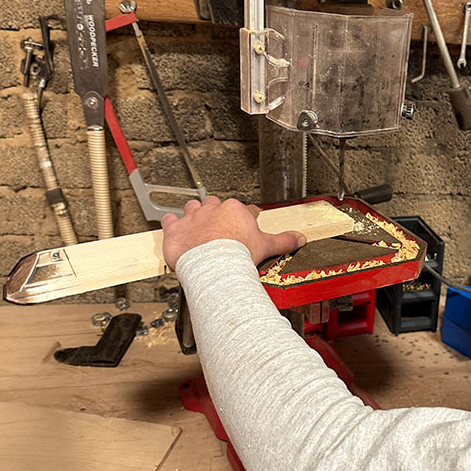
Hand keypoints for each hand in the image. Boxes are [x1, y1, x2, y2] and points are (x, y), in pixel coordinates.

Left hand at [160, 196, 305, 268]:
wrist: (214, 265)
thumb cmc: (238, 254)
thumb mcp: (266, 246)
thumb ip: (284, 240)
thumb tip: (301, 238)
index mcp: (234, 210)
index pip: (243, 210)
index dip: (246, 218)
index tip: (246, 226)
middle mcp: (212, 209)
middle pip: (215, 205)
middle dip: (217, 214)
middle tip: (220, 228)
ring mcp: (192, 218)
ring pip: (192, 207)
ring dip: (194, 214)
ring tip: (197, 224)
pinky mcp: (176, 229)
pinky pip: (169, 219)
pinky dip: (171, 224)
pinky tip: (174, 227)